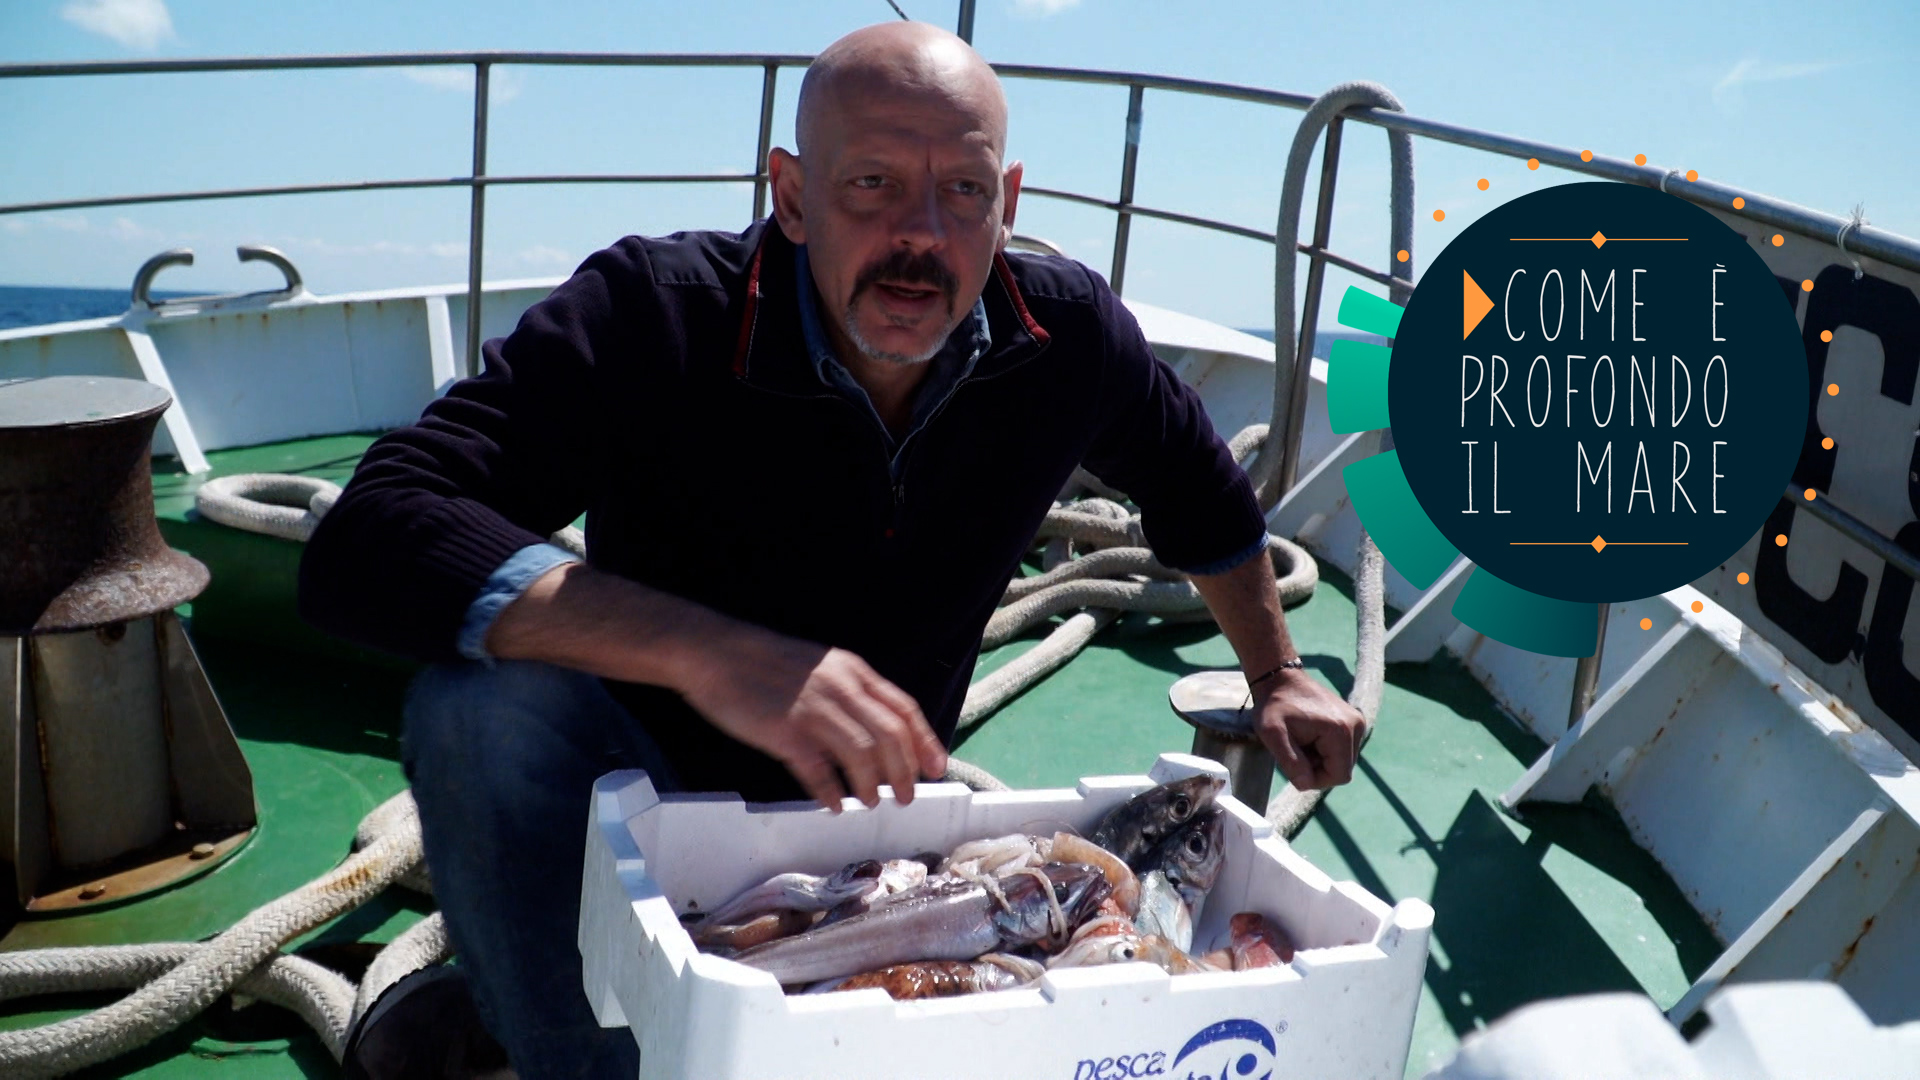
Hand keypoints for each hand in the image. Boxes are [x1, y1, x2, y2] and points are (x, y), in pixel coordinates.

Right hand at [679, 630, 948, 810]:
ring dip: (871, 785)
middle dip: (905, 772)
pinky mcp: (785, 732)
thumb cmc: (764, 662)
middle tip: (907, 796)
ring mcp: (813, 710)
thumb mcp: (820, 667)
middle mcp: (841, 689)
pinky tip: (834, 804)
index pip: (903, 709)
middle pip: (890, 736)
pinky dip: (831, 791)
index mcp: (853, 671)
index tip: (937, 767)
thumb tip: (873, 732)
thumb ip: (848, 693)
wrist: (715, 653)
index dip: (925, 741)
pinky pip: (819, 770)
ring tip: (871, 803)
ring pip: (862, 755)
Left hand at [1251, 666, 1367, 789]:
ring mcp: (1357, 722)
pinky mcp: (1354, 721)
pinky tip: (1309, 735)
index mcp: (1340, 730)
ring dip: (1320, 759)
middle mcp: (1356, 725)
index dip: (1316, 779)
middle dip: (1317, 767)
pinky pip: (1342, 750)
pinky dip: (1324, 749)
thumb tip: (1306, 784)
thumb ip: (1290, 761)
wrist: (1280, 678)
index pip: (1339, 776)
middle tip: (1296, 747)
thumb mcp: (1272, 734)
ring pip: (1342, 761)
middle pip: (1342, 769)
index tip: (1295, 763)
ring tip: (1301, 740)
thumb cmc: (1274, 706)